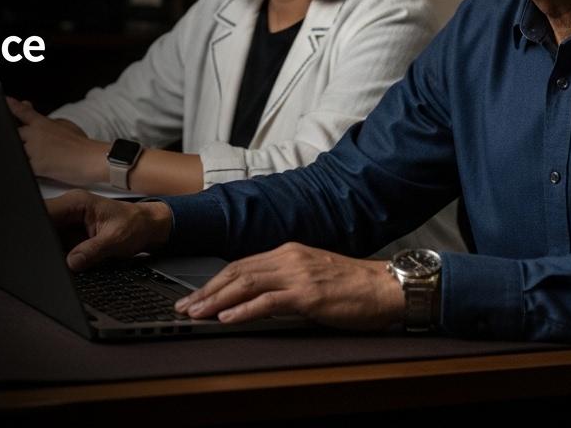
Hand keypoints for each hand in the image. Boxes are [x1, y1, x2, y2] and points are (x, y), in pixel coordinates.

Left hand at [7, 97, 108, 185]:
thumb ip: (47, 122)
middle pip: (12, 134)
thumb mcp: (64, 126)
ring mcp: (34, 149)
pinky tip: (33, 172)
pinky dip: (24, 170)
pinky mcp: (36, 166)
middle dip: (15, 141)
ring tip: (37, 161)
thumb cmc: (82, 145)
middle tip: (28, 147)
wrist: (93, 159)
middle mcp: (35, 134)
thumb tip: (33, 114)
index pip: (21, 112)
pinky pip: (22, 167)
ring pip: (15, 151)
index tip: (3, 103)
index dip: (9, 107)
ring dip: (20, 156)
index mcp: (42, 123)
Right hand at [45, 190, 172, 270]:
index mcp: (77, 202)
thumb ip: (91, 251)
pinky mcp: (72, 235)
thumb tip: (70, 263)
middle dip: (42, 241)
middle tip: (47, 257)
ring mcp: (69, 222)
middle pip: (43, 224)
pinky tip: (66, 260)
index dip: (36, 226)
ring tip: (65, 256)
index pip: (46, 211)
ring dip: (51, 249)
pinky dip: (59, 253)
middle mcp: (70, 210)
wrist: (149, 227)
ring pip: (48, 236)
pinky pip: (58, 244)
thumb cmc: (136, 224)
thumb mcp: (115, 240)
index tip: (37, 243)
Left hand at [173, 243, 405, 330]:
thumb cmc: (353, 286)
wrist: (385, 287)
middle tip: (184, 306)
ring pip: (246, 284)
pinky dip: (243, 310)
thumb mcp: (312, 275)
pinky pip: (268, 301)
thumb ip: (286, 280)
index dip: (214, 281)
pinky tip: (227, 319)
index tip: (195, 296)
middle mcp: (289, 258)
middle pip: (236, 272)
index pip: (241, 265)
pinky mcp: (309, 294)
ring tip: (196, 313)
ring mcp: (298, 275)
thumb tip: (257, 297)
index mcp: (288, 252)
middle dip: (206, 291)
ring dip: (216, 300)